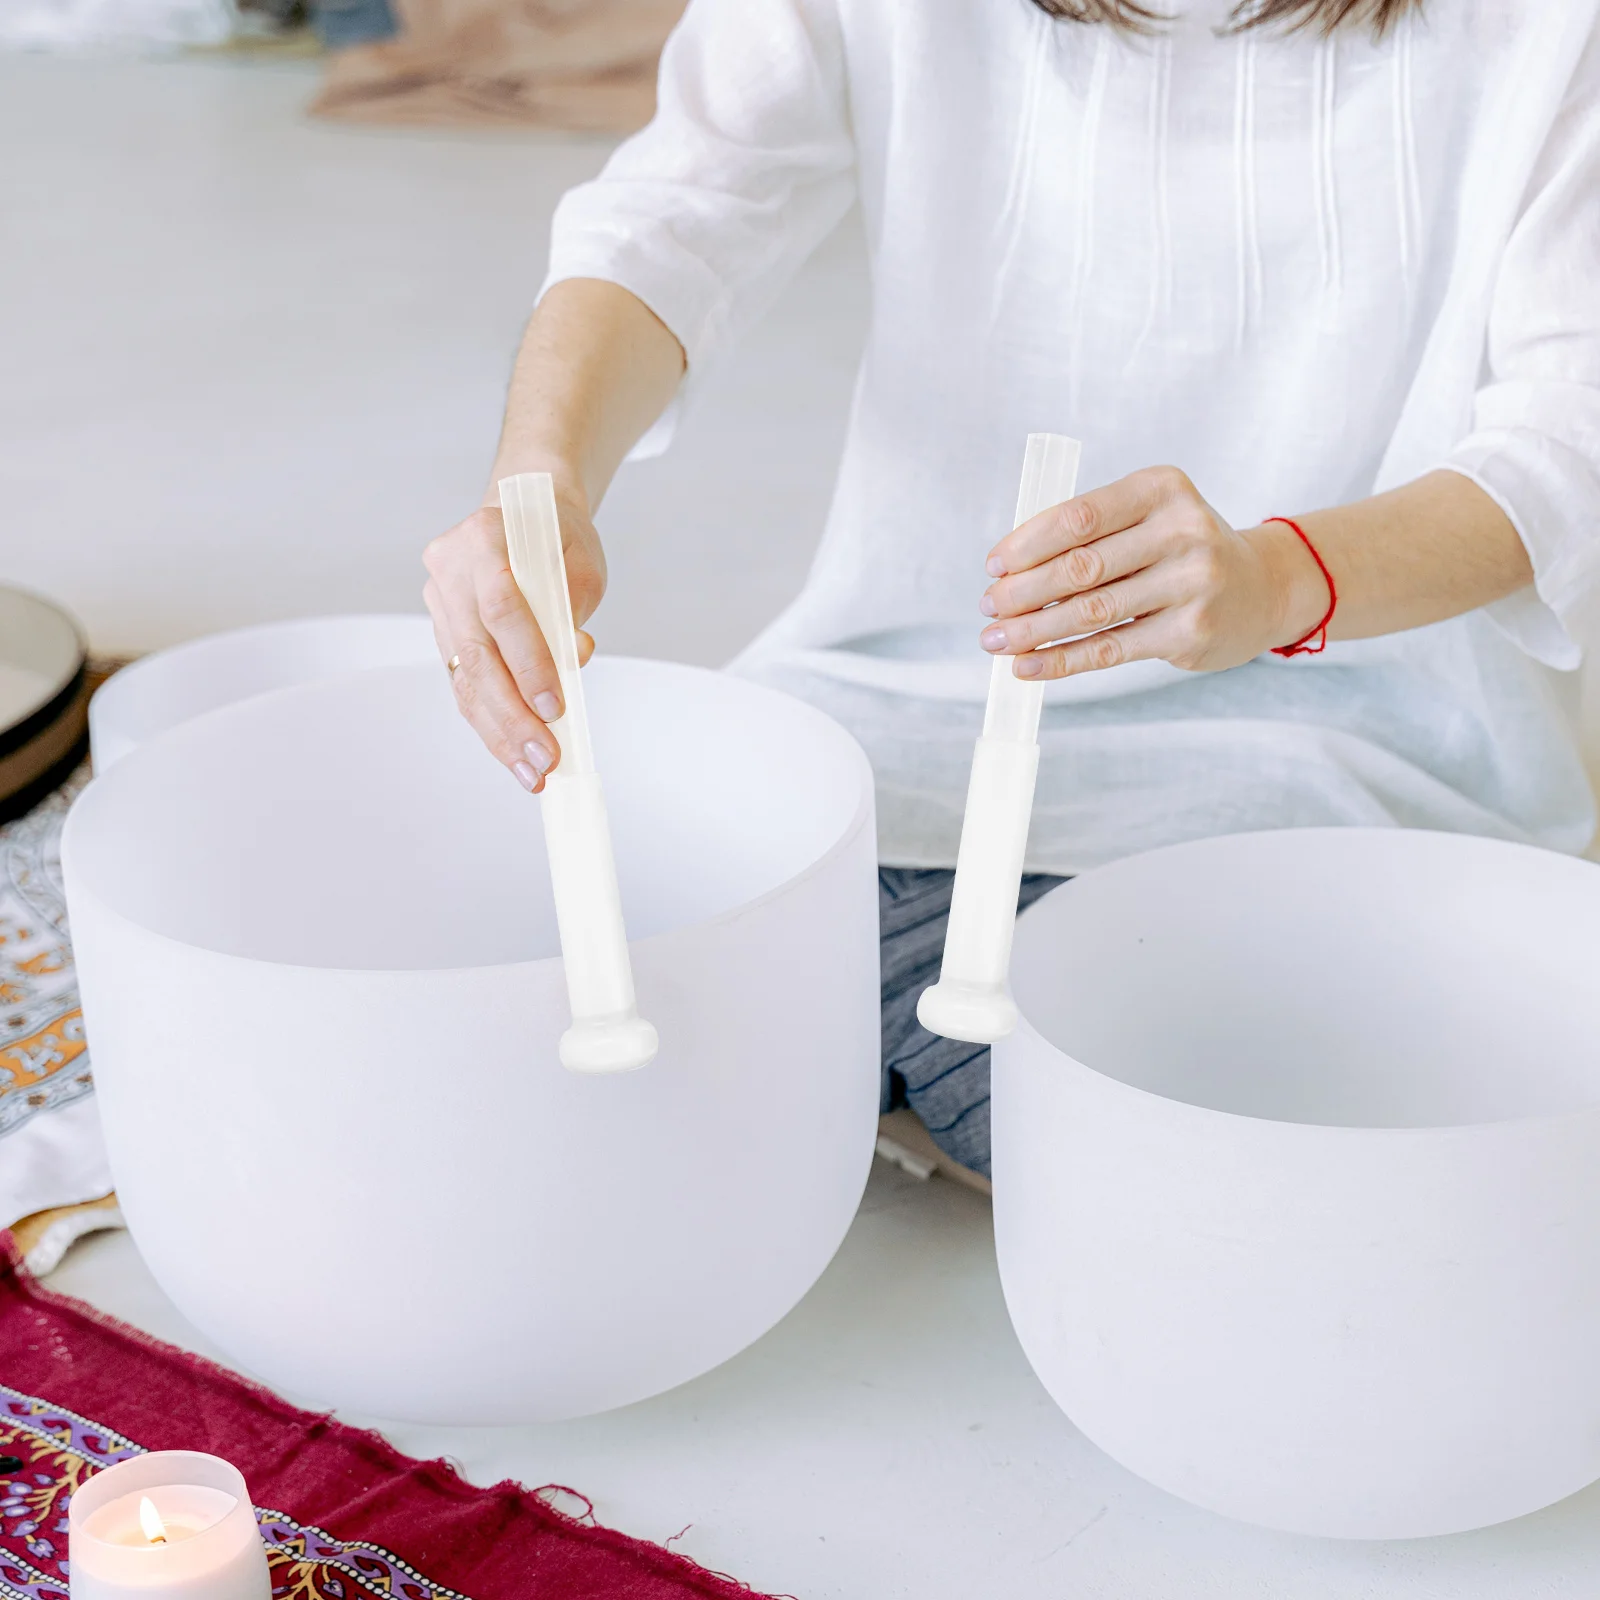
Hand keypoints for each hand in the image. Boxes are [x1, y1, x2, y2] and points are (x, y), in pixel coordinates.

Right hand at [422, 484, 605, 791]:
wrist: (525, 518)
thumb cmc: (558, 538)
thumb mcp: (580, 562)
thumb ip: (574, 605)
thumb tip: (574, 657)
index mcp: (482, 538)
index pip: (503, 608)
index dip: (529, 662)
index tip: (556, 706)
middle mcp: (449, 571)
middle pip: (477, 655)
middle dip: (513, 716)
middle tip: (544, 760)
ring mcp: (440, 605)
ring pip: (466, 681)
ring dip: (500, 733)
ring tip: (532, 774)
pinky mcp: (444, 634)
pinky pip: (465, 687)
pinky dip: (491, 724)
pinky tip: (514, 756)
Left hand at [978, 466, 1331, 679]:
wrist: (1261, 588)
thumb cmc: (1180, 549)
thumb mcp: (1148, 518)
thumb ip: (1089, 535)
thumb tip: (1008, 574)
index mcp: (1161, 488)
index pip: (1078, 516)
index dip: (1026, 544)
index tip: (993, 567)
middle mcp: (1183, 530)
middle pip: (1080, 567)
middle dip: (1022, 591)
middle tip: (988, 608)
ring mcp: (1192, 583)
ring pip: (1090, 613)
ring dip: (1033, 630)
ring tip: (997, 640)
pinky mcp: (1189, 632)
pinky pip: (1109, 650)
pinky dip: (1061, 660)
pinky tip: (1027, 666)